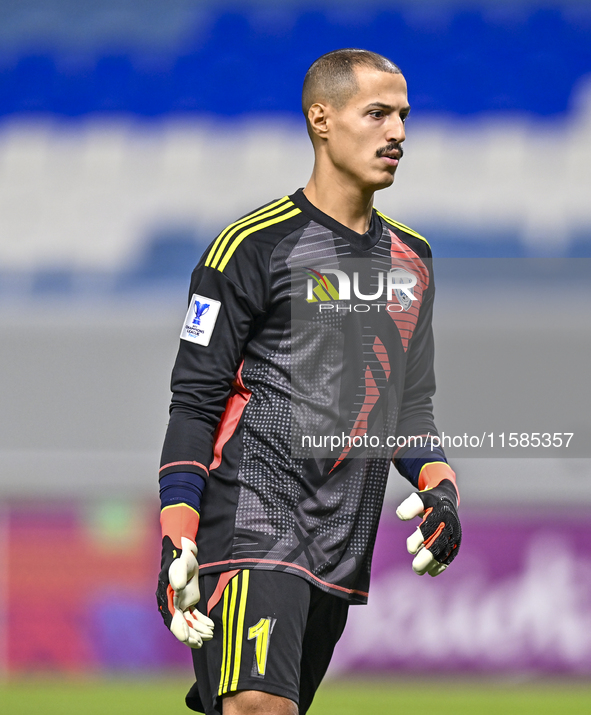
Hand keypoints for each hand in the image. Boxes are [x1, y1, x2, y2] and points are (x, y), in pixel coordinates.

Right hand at [156, 505, 213, 647]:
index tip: (189, 639)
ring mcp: (180, 603)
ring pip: (189, 622)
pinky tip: (211, 626)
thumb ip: (178, 575)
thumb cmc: (180, 557)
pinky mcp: (188, 600)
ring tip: (211, 635)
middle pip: (181, 625)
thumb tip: (178, 587)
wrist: (183, 551)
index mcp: (167, 599)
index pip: (173, 620)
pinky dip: (201, 622)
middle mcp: (172, 604)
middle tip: (202, 642)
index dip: (181, 631)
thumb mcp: (180, 564)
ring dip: (198, 630)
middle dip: (191, 636)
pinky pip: (194, 615)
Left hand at [396, 465, 460, 576]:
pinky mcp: (456, 542)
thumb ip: (410, 506)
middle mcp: (449, 524)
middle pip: (438, 544)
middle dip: (427, 557)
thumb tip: (401, 516)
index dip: (420, 539)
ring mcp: (454, 534)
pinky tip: (432, 572)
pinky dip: (442, 564)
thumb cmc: (430, 501)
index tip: (410, 549)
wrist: (447, 500)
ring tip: (419, 570)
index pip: (429, 527)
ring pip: (444, 552)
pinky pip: (450, 555)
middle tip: (415, 568)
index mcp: (440, 513)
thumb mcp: (420, 499)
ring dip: (433, 563)